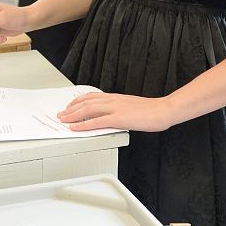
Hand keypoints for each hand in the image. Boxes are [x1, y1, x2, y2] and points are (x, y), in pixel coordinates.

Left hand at [57, 92, 173, 132]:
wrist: (163, 110)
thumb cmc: (151, 111)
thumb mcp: (130, 106)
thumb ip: (118, 109)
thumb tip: (110, 116)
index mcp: (115, 97)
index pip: (91, 96)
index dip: (78, 101)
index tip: (69, 106)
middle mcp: (113, 100)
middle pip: (86, 102)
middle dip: (71, 109)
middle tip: (61, 114)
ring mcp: (115, 108)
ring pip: (88, 110)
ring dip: (73, 116)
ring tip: (63, 121)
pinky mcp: (118, 118)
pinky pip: (97, 121)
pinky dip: (83, 125)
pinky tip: (75, 128)